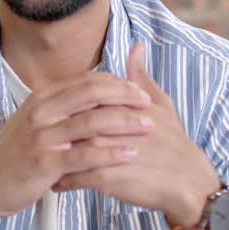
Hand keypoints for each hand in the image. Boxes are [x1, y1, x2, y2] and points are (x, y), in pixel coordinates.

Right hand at [0, 70, 155, 223]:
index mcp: (43, 98)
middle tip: (149, 103)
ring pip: (92, 122)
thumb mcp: (35, 122)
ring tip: (149, 126)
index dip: (116, 83)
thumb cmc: (15, 155)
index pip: (86, 80)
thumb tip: (91, 91)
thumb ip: (61, 106)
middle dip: (125, 96)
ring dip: (125, 122)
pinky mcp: (45, 163)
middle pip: (92, 94)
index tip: (139, 89)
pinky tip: (131, 154)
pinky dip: (111, 153)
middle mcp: (42, 112)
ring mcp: (43, 137)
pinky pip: (86, 155)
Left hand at [54, 42, 220, 226]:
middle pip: (68, 121)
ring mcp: (105, 149)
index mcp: (118, 104)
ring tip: (45, 162)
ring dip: (51, 157)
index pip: (81, 98)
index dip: (67, 108)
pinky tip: (57, 183)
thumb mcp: (160, 104)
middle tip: (41, 139)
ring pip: (64, 149)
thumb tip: (136, 46)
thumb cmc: (173, 143)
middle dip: (52, 130)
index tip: (57, 116)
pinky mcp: (105, 176)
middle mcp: (108, 123)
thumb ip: (141, 77)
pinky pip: (72, 177)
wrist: (187, 181)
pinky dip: (62, 181)